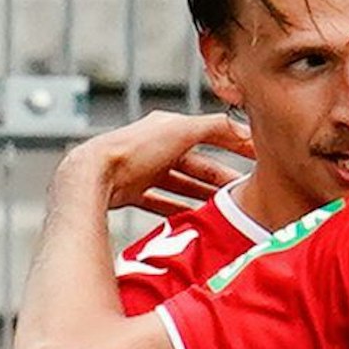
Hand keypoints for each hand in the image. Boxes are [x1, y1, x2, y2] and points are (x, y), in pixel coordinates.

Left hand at [67, 110, 251, 215]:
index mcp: (167, 128)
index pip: (209, 134)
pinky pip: (161, 202)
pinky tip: (194, 220)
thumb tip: (246, 131)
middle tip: (243, 194)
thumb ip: (217, 128)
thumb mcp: (182, 131)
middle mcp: (154, 147)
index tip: (256, 158)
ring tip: (224, 211)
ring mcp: (142, 170)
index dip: (233, 146)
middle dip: (220, 179)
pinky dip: (179, 210)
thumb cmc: (132, 149)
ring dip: (202, 197)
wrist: (92, 174)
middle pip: (196, 165)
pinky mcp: (131, 191)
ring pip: (181, 185)